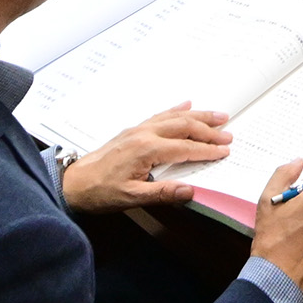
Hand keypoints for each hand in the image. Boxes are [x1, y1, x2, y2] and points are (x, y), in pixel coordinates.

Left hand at [62, 103, 233, 211]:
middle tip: (228, 134)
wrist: (74, 183)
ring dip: (198, 115)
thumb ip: (162, 193)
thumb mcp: (132, 198)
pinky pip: (159, 115)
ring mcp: (138, 130)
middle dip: (208, 129)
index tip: (225, 151)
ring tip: (218, 115)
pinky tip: (186, 105)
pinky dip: (175, 109)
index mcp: (146, 150)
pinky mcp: (132, 131)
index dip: (207, 150)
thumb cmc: (100, 192)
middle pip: (184, 126)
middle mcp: (144, 134)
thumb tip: (190, 191)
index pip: (185, 148)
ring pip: (174, 117)